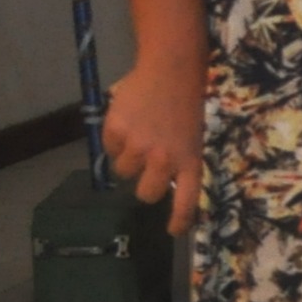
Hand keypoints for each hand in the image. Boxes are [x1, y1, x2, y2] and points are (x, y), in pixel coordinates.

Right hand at [102, 55, 202, 235]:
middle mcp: (165, 159)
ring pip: (123, 171)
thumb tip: (165, 182)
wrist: (171, 69)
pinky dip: (115, 138)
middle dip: (144, 185)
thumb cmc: (185, 101)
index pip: (186, 201)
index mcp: (190, 160)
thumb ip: (180, 158)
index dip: (179, 220)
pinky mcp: (118, 133)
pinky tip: (128, 120)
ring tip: (139, 133)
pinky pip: (109, 148)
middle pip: (146, 194)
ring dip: (127, 158)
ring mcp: (139, 147)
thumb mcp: (192, 134)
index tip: (173, 231)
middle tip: (146, 169)